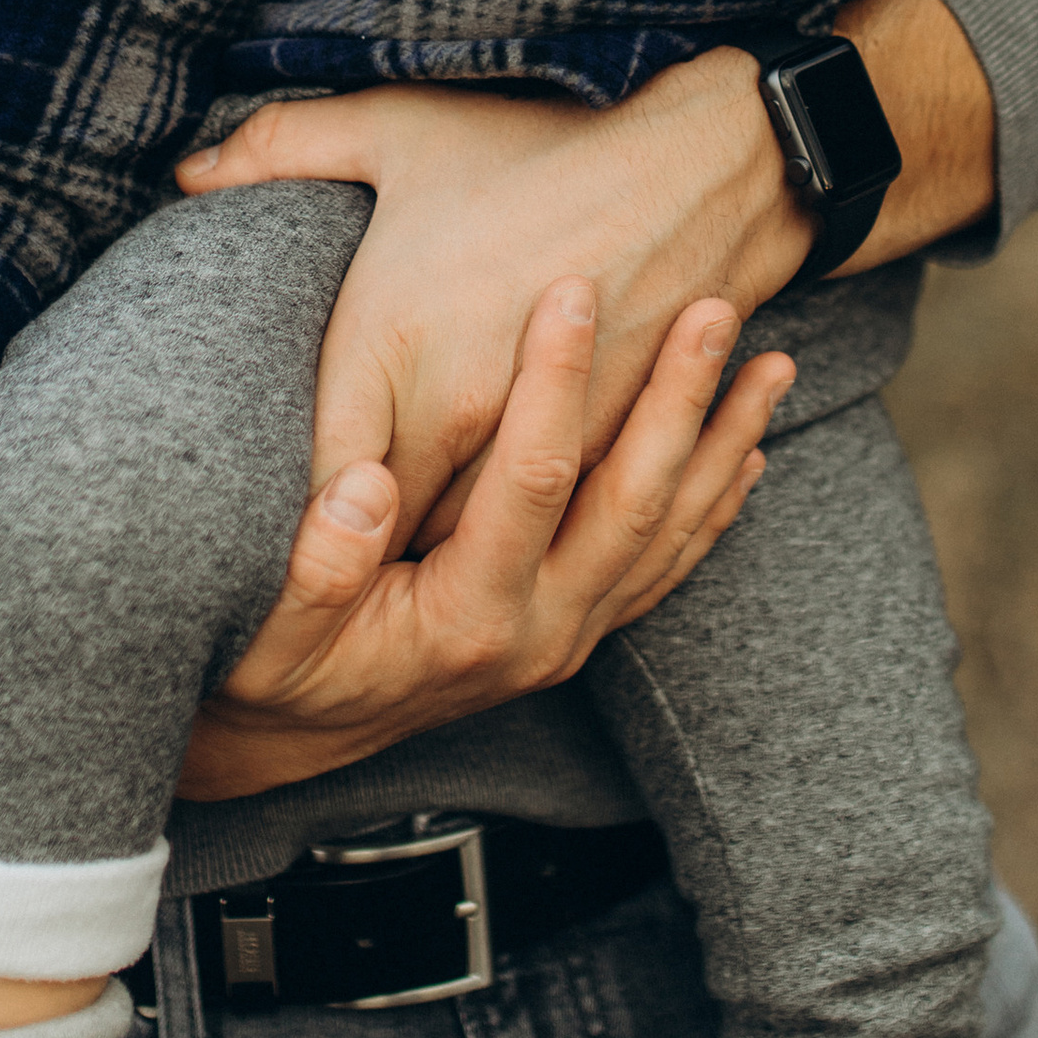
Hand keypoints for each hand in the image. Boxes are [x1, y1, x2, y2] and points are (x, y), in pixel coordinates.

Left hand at [173, 0, 994, 533]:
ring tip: (402, 588)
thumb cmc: (538, 144)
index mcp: (388, 342)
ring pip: (462, 540)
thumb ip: (280, 148)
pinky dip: (519, 543)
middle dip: (358, 558)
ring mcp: (528, 442)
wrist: (702, 168)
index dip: (295, 521)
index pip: (318, 474)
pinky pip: (542, 530)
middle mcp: (453, 408)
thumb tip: (187, 175)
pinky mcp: (594, 454)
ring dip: (435, 561)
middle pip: (384, 525)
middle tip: (320, 589)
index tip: (269, 546)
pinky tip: (499, 551)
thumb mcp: (398, 128)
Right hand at [176, 278, 791, 799]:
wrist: (293, 747)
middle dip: (678, 399)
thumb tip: (363, 488)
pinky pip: (665, 566)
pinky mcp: (577, 632)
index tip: (571, 291)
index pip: (532, 481)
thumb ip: (315, 568)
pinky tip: (746, 450)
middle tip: (715, 308)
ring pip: (669, 533)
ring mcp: (568, 636)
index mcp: (468, 615)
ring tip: (770, 364)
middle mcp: (539, 631)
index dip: (556, 382)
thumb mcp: (267, 633)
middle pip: (634, 501)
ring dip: (722, 445)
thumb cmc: (274, 675)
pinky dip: (712, 506)